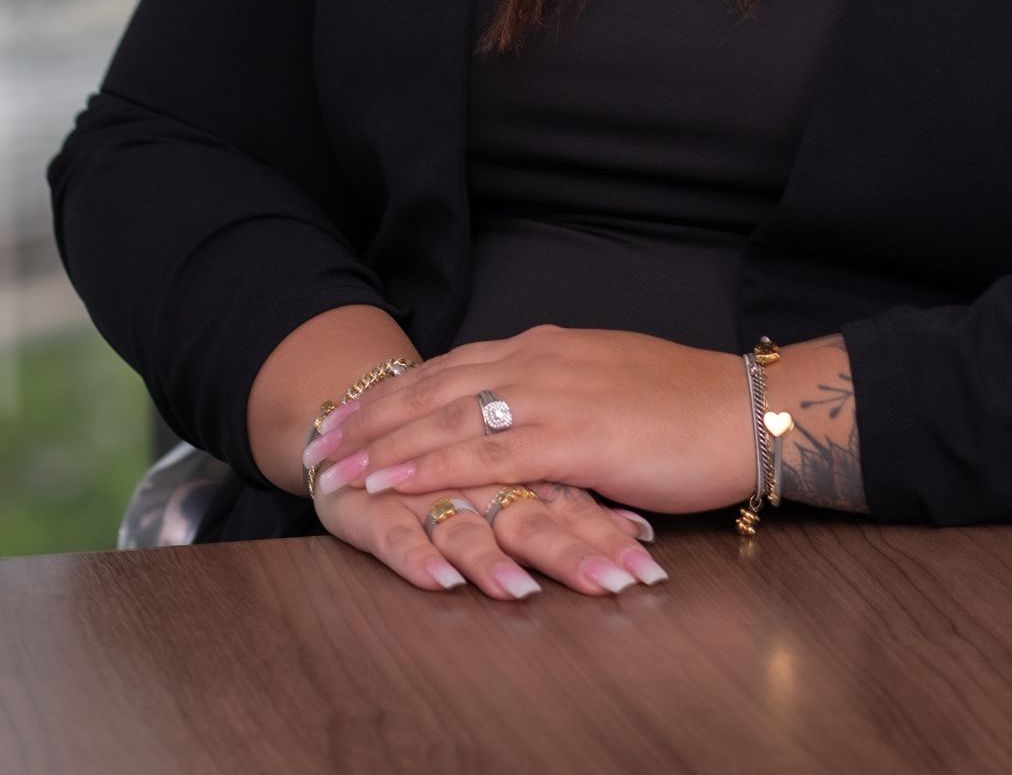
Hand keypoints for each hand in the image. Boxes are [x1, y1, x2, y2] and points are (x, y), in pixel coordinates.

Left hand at [302, 325, 753, 515]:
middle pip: (435, 387)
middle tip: (320, 442)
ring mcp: (551, 397)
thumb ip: (563, 390)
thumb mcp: (610, 382)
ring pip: (445, 418)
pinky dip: (426, 469)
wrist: (742, 410)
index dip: (399, 392)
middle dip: (372, 417)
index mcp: (548, 347)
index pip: (454, 366)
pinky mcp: (569, 439)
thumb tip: (530, 409)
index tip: (353, 413)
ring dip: (382, 445)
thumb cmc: (687, 406)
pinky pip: (481, 455)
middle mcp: (539, 362)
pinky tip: (389, 484)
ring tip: (333, 468)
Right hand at [312, 470, 667, 599]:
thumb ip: (568, 495)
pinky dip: (417, 556)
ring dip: (496, 561)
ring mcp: (425, 491)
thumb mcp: (516, 467)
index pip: (574, 499)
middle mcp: (475, 475)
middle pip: (530, 513)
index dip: (610, 534)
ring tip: (526, 592)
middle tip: (614, 587)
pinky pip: (396, 536)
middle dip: (571, 553)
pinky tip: (440, 581)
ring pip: (467, 526)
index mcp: (515, 454)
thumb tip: (641, 528)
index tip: (651, 572)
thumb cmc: (449, 454)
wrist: (360, 419)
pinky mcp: (375, 507)